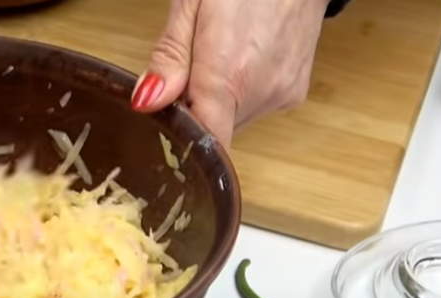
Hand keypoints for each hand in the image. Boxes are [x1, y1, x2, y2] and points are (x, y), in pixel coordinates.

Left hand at [131, 0, 329, 147]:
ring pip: (231, 120)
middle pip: (212, 130)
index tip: (165, 127)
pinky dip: (238, 95)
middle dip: (192, 110)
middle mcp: (260, 92)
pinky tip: (240, 61)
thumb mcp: (190, 5)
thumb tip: (147, 102)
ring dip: (215, 103)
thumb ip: (169, 58)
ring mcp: (281, 94)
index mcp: (228, 74)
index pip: (206, 142)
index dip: (182, 142)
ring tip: (217, 58)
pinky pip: (253, 109)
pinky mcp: (294, 93)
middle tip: (187, 71)